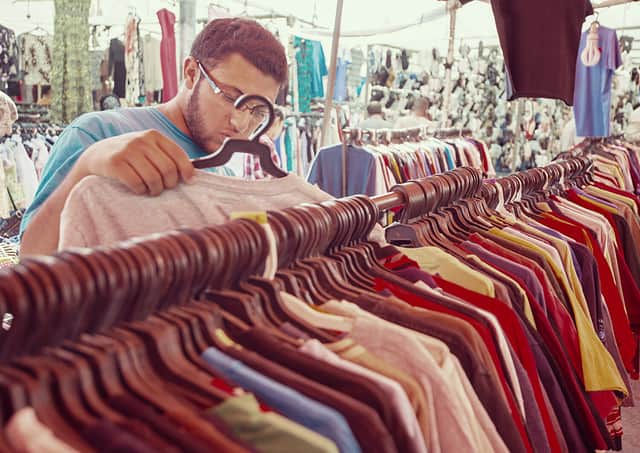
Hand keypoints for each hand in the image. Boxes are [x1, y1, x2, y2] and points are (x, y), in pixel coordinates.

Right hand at [78, 129, 194, 195]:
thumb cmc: (130, 157)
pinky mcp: (115, 163)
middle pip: (168, 170)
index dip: (186, 171)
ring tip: (151, 190)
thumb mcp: (148, 149)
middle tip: (163, 188)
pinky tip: (138, 189)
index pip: (178, 155)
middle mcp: (141, 140)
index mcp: (154, 135)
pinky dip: (140, 190)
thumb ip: (167, 157)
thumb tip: (194, 175)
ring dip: (155, 190)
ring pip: (154, 179)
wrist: (96, 156)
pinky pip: (137, 184)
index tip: (188, 181)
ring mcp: (127, 150)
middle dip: (169, 184)